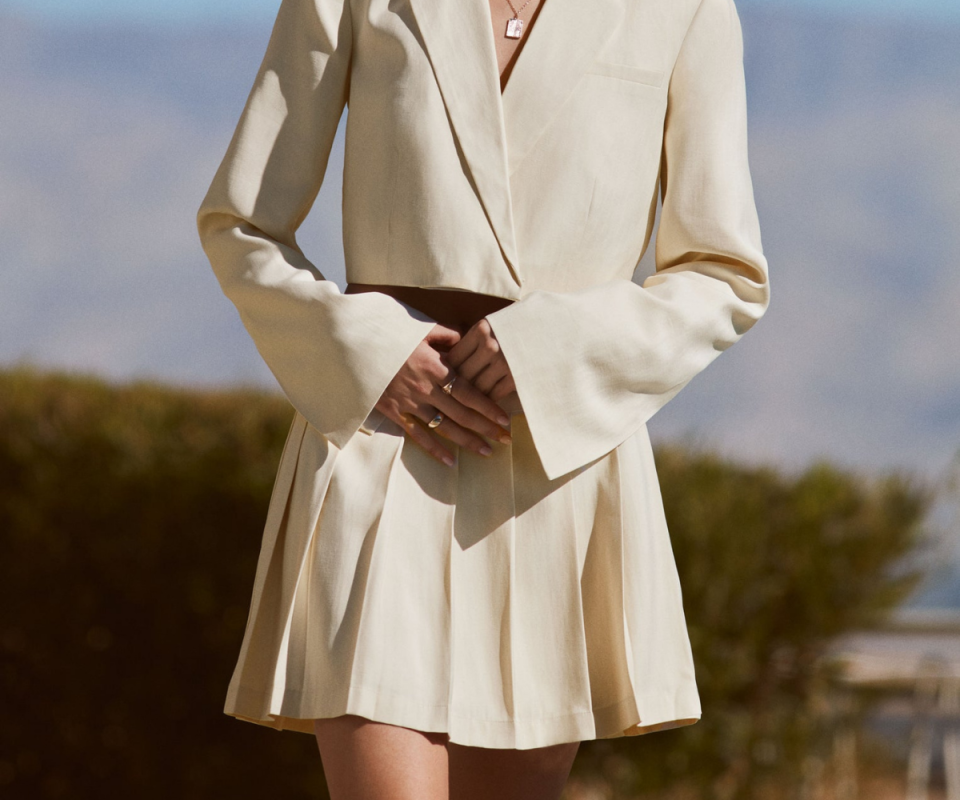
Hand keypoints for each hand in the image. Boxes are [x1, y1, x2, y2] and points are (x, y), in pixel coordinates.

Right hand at [375, 324, 512, 465]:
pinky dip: (435, 450)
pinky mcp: (394, 412)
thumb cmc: (386, 335)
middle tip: (505, 439)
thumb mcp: (417, 329)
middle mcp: (425, 388)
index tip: (505, 418)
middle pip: (462, 413)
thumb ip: (444, 334)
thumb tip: (464, 337)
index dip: (488, 407)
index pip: (468, 392)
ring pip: (444, 427)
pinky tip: (450, 462)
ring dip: (467, 441)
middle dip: (486, 428)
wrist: (350, 347)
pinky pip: (418, 435)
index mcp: (434, 367)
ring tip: (486, 452)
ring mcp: (409, 403)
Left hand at [446, 318, 521, 414]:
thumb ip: (477, 337)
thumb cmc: (523, 324)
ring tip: (465, 404)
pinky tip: (485, 404)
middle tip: (448, 398)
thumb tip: (451, 357)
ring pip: (476, 388)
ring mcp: (504, 362)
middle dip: (453, 388)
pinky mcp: (517, 377)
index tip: (442, 380)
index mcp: (482, 330)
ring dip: (471, 398)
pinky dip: (487, 401)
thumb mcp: (497, 323)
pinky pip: (493, 394)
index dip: (445, 371)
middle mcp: (490, 345)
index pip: (453, 357)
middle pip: (462, 375)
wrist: (557, 327)